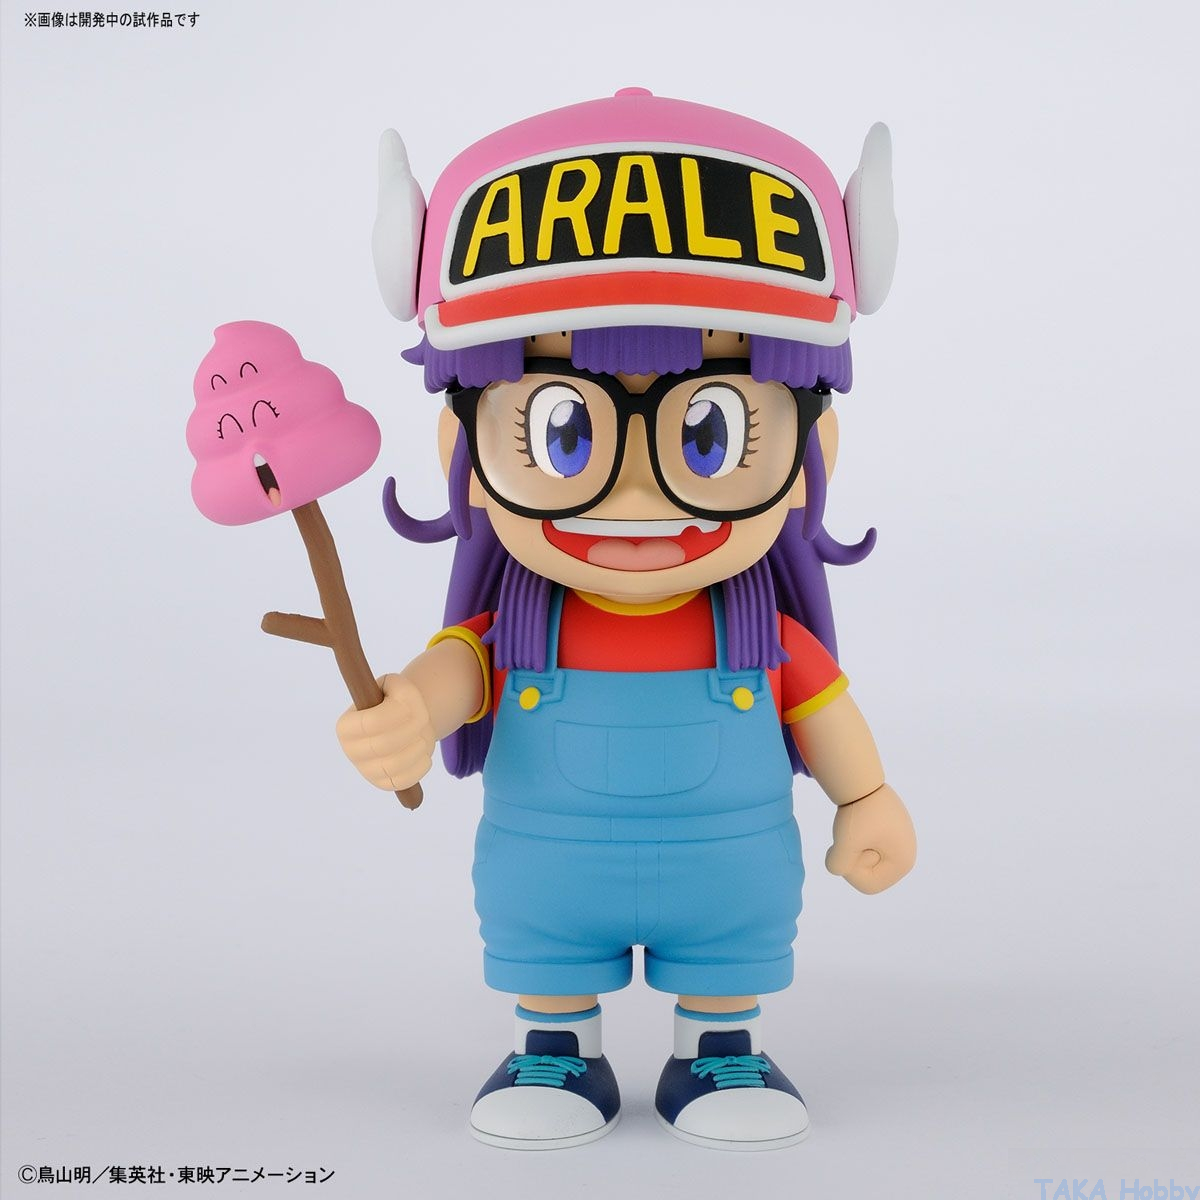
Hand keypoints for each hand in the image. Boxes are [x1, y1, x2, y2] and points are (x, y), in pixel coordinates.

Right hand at [336, 673, 435, 791]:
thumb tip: (401, 696)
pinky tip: (422, 750)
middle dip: (411, 730)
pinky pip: (404, 780)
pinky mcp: (383, 784)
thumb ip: (397, 685)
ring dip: (419, 746)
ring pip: (396, 764)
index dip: (397, 714)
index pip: (370, 723)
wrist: (403, 724)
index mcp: (346, 725)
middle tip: (422, 719)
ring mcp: (365, 770)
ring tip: (423, 734)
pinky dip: (420, 764)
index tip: (411, 706)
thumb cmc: (396, 702)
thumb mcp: (395, 685)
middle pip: (384, 745)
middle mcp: (351, 751)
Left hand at [825, 784, 915, 894]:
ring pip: (864, 859)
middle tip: (850, 832)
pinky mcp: (889, 831)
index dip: (850, 872)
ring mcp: (898, 842)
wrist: (862, 779)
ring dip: (851, 847)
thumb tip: (837, 867)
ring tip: (853, 826)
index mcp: (903, 862)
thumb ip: (837, 865)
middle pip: (867, 873)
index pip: (869, 886)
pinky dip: (854, 838)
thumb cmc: (859, 812)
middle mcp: (906, 854)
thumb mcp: (845, 842)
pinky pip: (865, 845)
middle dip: (852, 857)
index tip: (845, 847)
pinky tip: (857, 821)